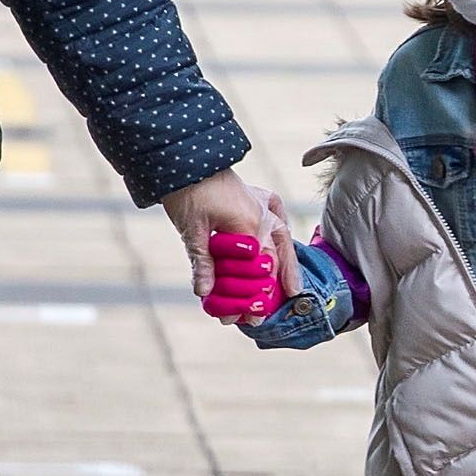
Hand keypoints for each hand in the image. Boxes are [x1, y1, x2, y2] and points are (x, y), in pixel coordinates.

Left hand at [161, 170, 285, 313]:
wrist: (187, 157)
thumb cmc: (188, 192)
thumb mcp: (192, 230)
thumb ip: (202, 262)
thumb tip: (204, 293)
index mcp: (252, 225)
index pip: (263, 269)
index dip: (256, 296)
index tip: (248, 318)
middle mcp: (265, 216)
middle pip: (276, 259)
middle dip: (269, 287)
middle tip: (261, 314)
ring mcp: (265, 205)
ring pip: (281, 242)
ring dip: (281, 265)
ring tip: (288, 287)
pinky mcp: (259, 198)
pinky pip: (277, 223)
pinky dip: (278, 240)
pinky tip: (280, 249)